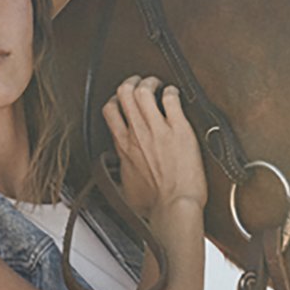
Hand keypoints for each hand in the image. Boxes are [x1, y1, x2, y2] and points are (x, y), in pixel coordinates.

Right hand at [102, 76, 206, 220]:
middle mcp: (137, 134)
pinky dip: (172, 92)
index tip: (125, 100)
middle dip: (133, 81)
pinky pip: (171, 98)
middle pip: (124, 92)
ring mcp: (158, 129)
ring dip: (151, 82)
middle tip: (142, 83)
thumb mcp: (126, 187)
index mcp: (124, 146)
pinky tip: (176, 95)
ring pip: (144, 90)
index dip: (117, 98)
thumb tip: (122, 171)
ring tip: (159, 85)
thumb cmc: (155, 204)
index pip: (111, 110)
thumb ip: (123, 171)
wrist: (174, 207)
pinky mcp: (179, 129)